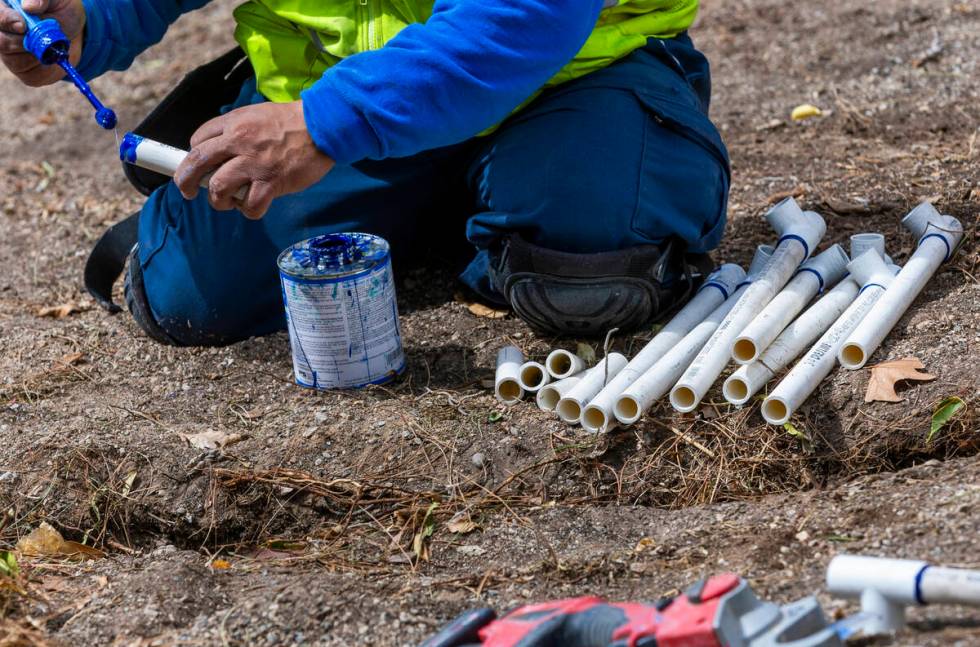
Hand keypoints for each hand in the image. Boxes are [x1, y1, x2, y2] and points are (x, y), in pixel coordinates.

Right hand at [0, 0, 84, 86]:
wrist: (74, 34)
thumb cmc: (60, 10)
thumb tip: (29, 7)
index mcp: (5, 9)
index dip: (7, 21)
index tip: (23, 25)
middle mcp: (1, 31)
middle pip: (1, 41)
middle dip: (25, 41)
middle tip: (44, 37)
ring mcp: (8, 52)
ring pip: (14, 59)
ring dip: (38, 53)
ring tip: (51, 43)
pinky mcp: (21, 70)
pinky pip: (29, 73)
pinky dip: (45, 67)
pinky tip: (51, 56)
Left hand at [175, 100, 335, 219]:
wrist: (323, 126)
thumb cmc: (294, 122)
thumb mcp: (259, 114)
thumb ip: (240, 130)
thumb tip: (225, 151)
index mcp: (234, 123)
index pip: (198, 139)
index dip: (194, 155)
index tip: (198, 166)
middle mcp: (238, 141)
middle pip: (197, 162)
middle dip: (185, 181)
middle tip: (187, 191)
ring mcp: (254, 163)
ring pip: (218, 188)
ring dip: (218, 200)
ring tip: (226, 202)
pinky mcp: (272, 182)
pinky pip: (250, 205)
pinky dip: (248, 211)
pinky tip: (253, 207)